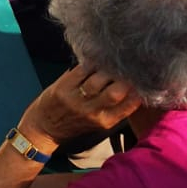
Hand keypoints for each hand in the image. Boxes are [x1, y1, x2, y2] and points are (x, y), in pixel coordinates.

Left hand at [22, 63, 140, 144]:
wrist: (44, 128)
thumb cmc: (75, 123)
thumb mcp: (100, 121)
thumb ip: (116, 107)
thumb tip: (135, 84)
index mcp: (106, 121)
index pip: (131, 103)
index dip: (139, 87)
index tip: (142, 76)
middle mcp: (93, 112)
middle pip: (117, 90)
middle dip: (123, 76)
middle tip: (126, 67)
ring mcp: (77, 100)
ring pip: (100, 78)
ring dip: (107, 68)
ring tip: (110, 63)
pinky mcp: (63, 88)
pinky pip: (83, 70)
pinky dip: (91, 63)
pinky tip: (96, 60)